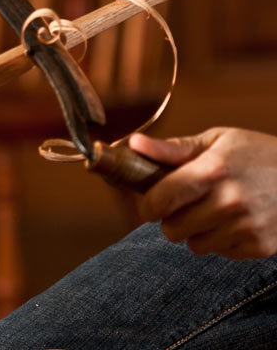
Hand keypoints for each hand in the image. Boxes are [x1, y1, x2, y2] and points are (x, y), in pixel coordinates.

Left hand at [130, 128, 276, 258]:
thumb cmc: (256, 153)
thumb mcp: (216, 140)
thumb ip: (172, 148)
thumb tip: (133, 145)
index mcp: (213, 170)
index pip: (162, 199)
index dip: (147, 204)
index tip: (148, 202)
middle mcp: (230, 201)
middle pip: (172, 228)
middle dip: (170, 218)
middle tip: (181, 205)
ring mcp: (247, 226)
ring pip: (194, 244)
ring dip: (193, 231)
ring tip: (208, 210)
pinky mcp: (260, 246)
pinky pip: (219, 252)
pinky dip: (218, 240)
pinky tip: (230, 220)